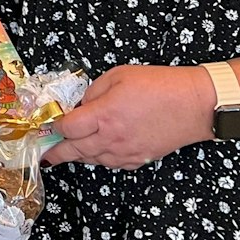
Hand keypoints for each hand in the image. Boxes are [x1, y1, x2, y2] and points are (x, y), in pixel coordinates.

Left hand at [42, 64, 213, 170]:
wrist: (196, 105)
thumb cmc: (160, 85)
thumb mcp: (119, 76)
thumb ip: (94, 92)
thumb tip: (81, 106)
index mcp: (104, 115)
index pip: (67, 128)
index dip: (54, 126)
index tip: (49, 123)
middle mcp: (112, 139)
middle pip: (73, 151)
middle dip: (55, 152)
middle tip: (43, 152)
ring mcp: (125, 153)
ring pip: (91, 159)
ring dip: (77, 155)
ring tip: (66, 150)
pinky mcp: (138, 160)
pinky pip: (110, 163)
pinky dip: (98, 158)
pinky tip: (95, 149)